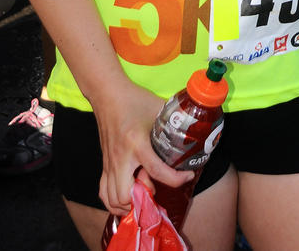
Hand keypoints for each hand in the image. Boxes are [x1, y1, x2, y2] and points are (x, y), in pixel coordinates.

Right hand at [94, 80, 193, 214]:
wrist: (108, 95)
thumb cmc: (134, 100)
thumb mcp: (158, 108)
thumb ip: (175, 120)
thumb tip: (195, 126)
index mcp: (137, 143)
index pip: (157, 171)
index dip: (176, 179)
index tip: (187, 175)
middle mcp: (121, 158)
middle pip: (128, 194)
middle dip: (144, 197)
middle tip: (156, 186)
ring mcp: (110, 164)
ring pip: (114, 198)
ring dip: (130, 203)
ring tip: (143, 191)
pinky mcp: (104, 165)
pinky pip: (104, 193)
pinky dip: (115, 201)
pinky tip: (128, 196)